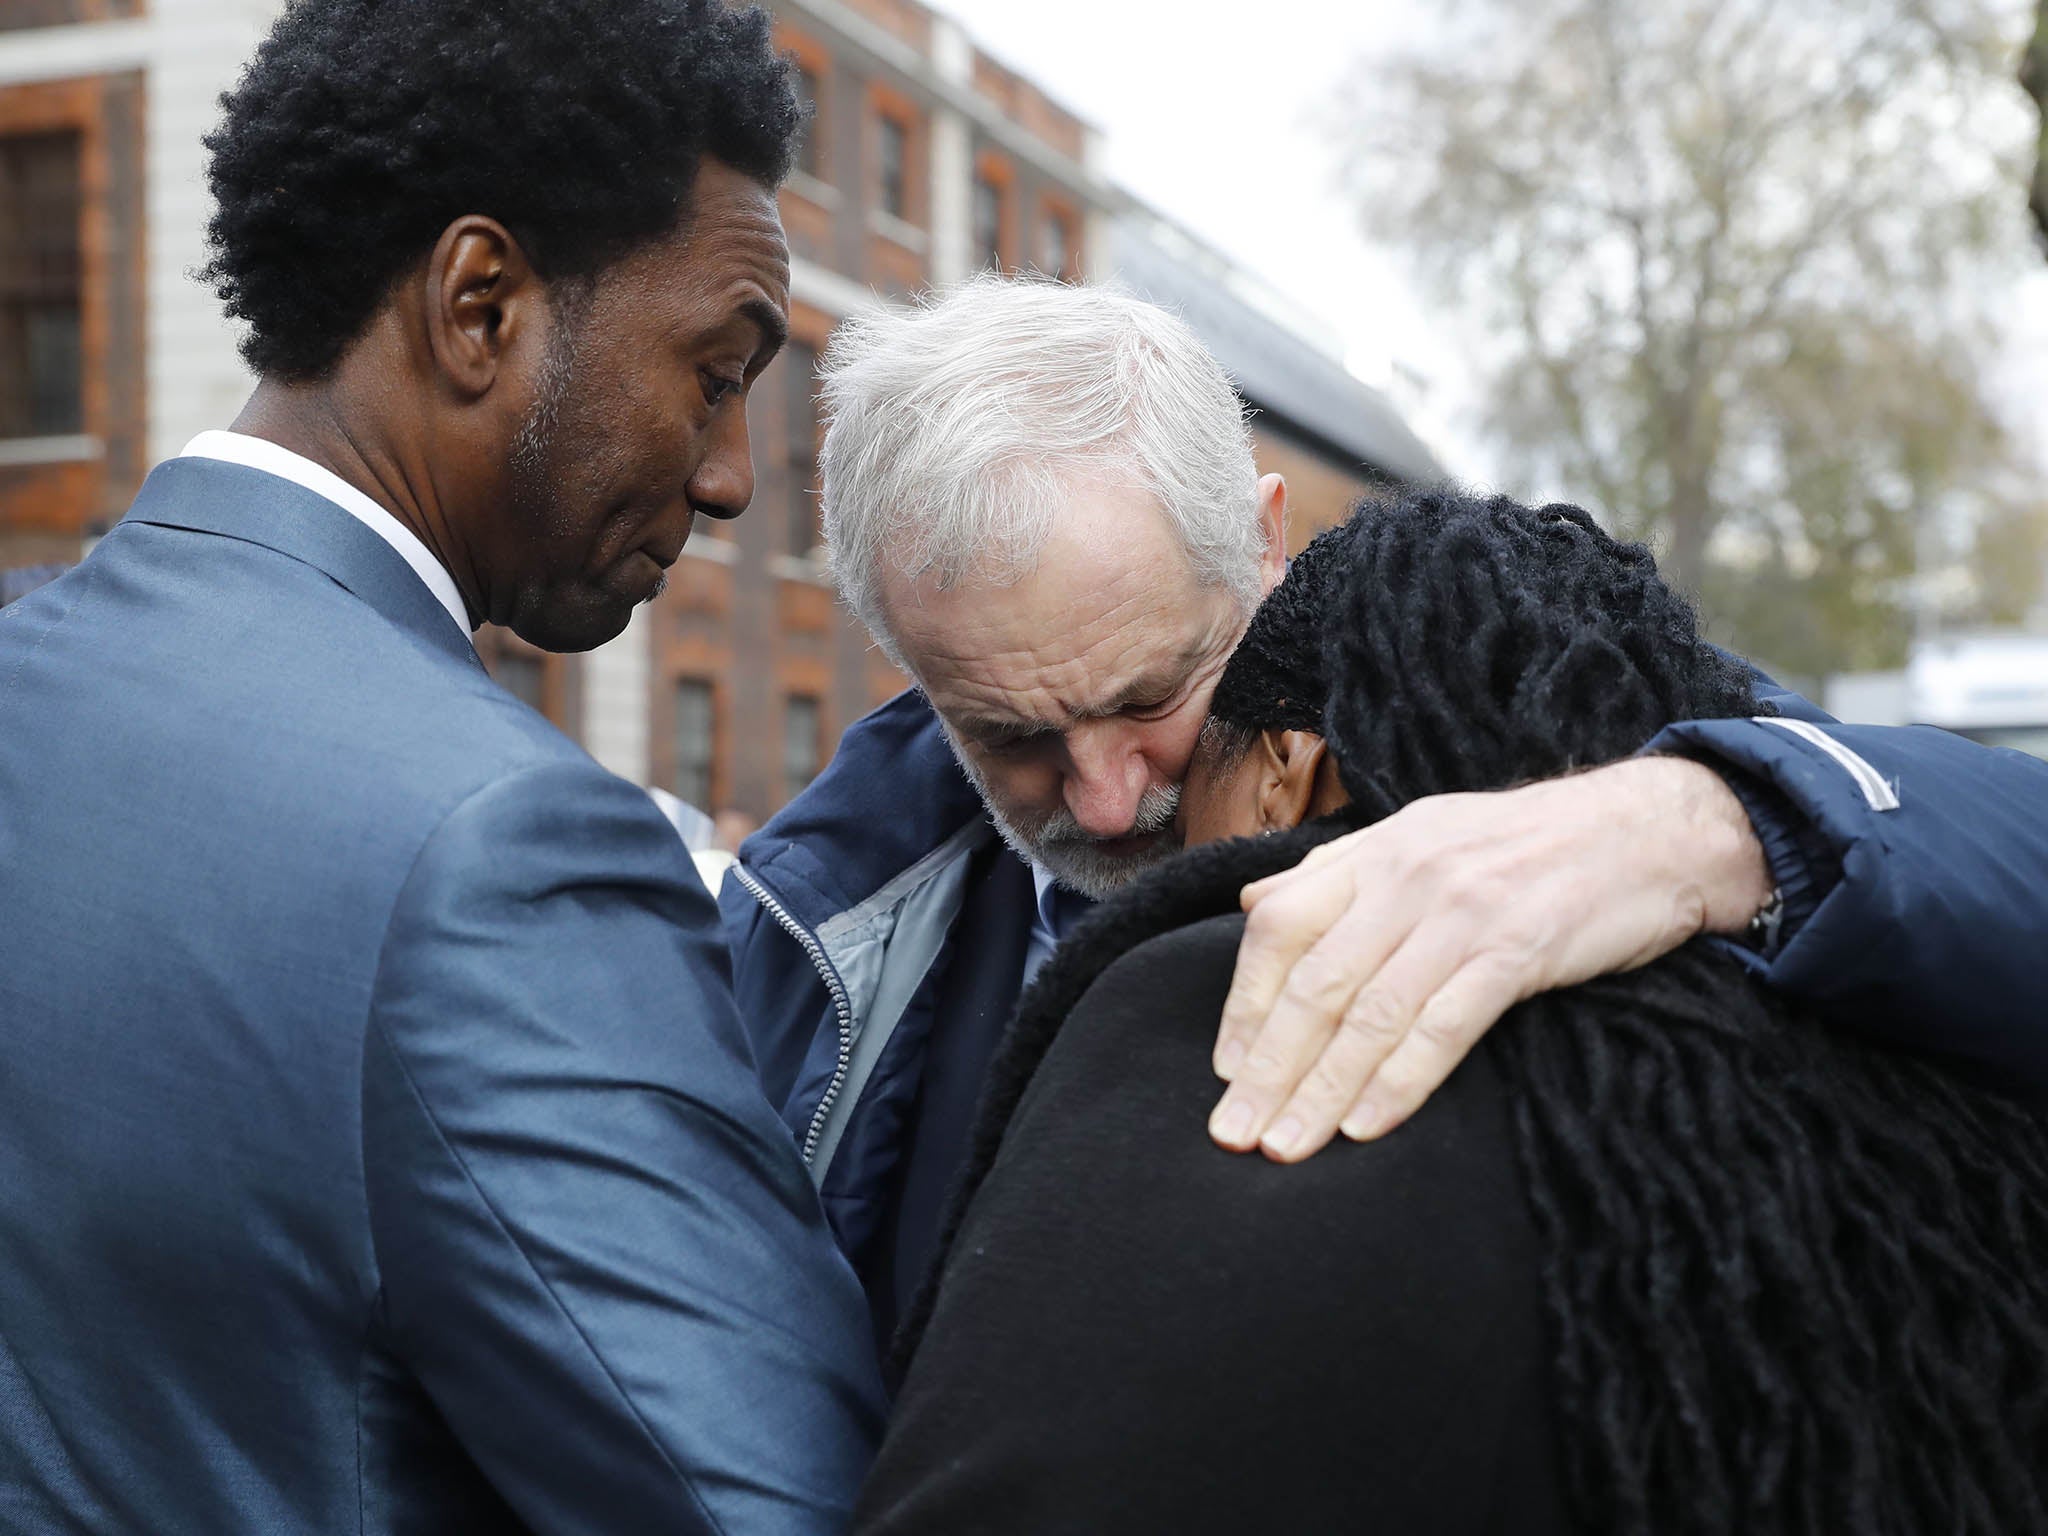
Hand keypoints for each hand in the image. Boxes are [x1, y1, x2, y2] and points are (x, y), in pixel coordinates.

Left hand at [1207, 755, 1772, 1161]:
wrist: (1654, 830)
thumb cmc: (1530, 845)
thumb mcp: (1423, 836)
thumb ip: (1336, 873)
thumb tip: (1254, 903)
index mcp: (1375, 852)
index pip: (1279, 925)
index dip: (1245, 1002)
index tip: (1226, 1070)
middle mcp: (1407, 878)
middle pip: (1315, 982)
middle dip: (1268, 1067)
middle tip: (1234, 1133)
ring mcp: (1461, 913)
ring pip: (1369, 1013)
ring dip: (1321, 1089)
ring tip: (1286, 1146)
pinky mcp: (1517, 950)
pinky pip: (1442, 1025)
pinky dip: (1400, 1082)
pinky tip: (1366, 1128)